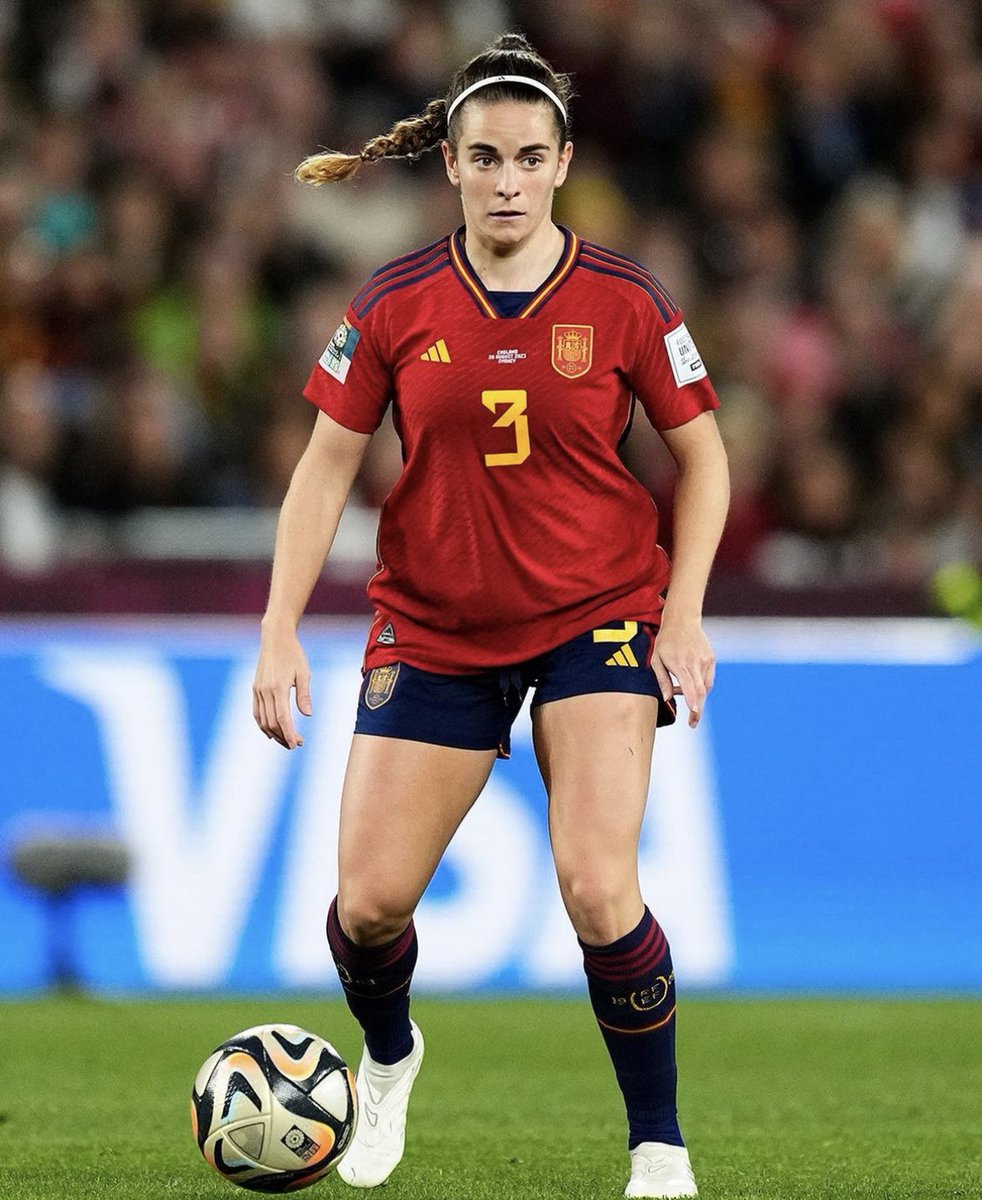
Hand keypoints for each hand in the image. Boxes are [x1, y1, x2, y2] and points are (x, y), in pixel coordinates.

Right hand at [252, 626, 311, 748]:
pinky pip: (256, 712)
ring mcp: (258, 690)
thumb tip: (308, 715)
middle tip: (296, 744)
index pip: (282, 718)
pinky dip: (263, 724)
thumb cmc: (293, 654)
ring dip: (273, 733)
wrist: (275, 638)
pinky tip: (271, 732)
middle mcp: (265, 691)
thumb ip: (304, 695)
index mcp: (278, 688)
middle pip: (271, 723)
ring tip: (286, 741)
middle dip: (283, 736)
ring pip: (262, 720)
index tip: (296, 744)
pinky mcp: (255, 688)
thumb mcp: (304, 673)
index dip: (288, 734)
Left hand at [651, 616, 715, 728]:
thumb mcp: (656, 659)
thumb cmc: (665, 641)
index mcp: (680, 664)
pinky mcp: (711, 658)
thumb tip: (668, 698)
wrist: (682, 620)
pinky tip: (690, 682)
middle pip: (701, 692)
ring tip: (685, 695)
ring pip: (705, 687)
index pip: (690, 688)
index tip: (694, 715)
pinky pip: (708, 679)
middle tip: (692, 723)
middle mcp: (695, 663)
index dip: (693, 703)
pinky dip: (701, 686)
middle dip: (697, 710)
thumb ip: (662, 680)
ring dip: (697, 697)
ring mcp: (705, 660)